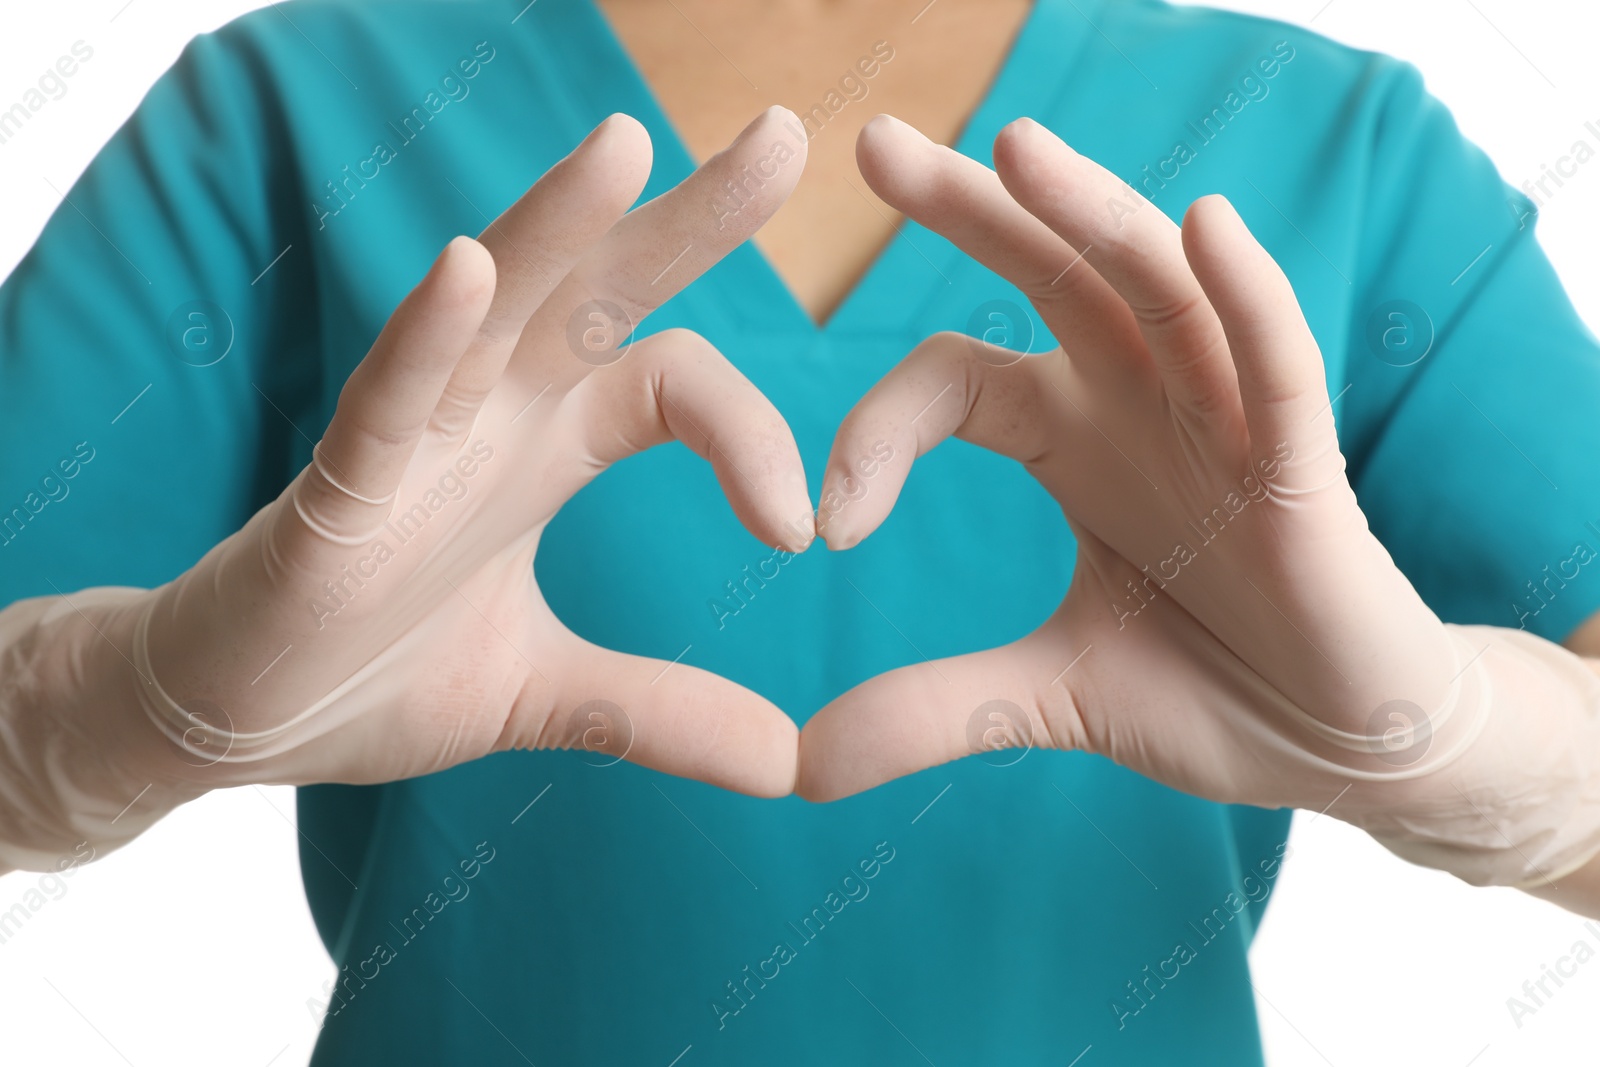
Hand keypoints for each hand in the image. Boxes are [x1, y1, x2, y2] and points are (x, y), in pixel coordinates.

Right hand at [106, 109, 811, 800]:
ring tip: (620, 143)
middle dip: (687, 218)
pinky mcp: (332, 500)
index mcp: (545, 447)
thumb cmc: (374, 677)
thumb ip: (660, 712)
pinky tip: (465, 272)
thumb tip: (787, 764)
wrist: (237, 726)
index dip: (753, 436)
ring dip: (552, 228)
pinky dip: (423, 341)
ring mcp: (408, 447)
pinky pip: (381, 405)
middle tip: (787, 135)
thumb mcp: (548, 696)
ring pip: (490, 314)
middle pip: (600, 295)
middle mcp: (488, 421)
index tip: (803, 530)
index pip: (675, 382)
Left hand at [796, 116, 1599, 890]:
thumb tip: (798, 769)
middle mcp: (1141, 407)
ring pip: (1158, 294)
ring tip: (1016, 147)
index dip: (881, 431)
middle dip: (972, 210)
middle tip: (876, 141)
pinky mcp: (1308, 473)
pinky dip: (1246, 301)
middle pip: (1050, 280)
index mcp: (1072, 441)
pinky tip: (1205, 228)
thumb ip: (932, 713)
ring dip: (1092, 217)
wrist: (1345, 744)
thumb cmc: (1213, 690)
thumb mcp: (1050, 699)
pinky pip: (1278, 369)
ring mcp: (1227, 427)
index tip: (825, 527)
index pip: (955, 383)